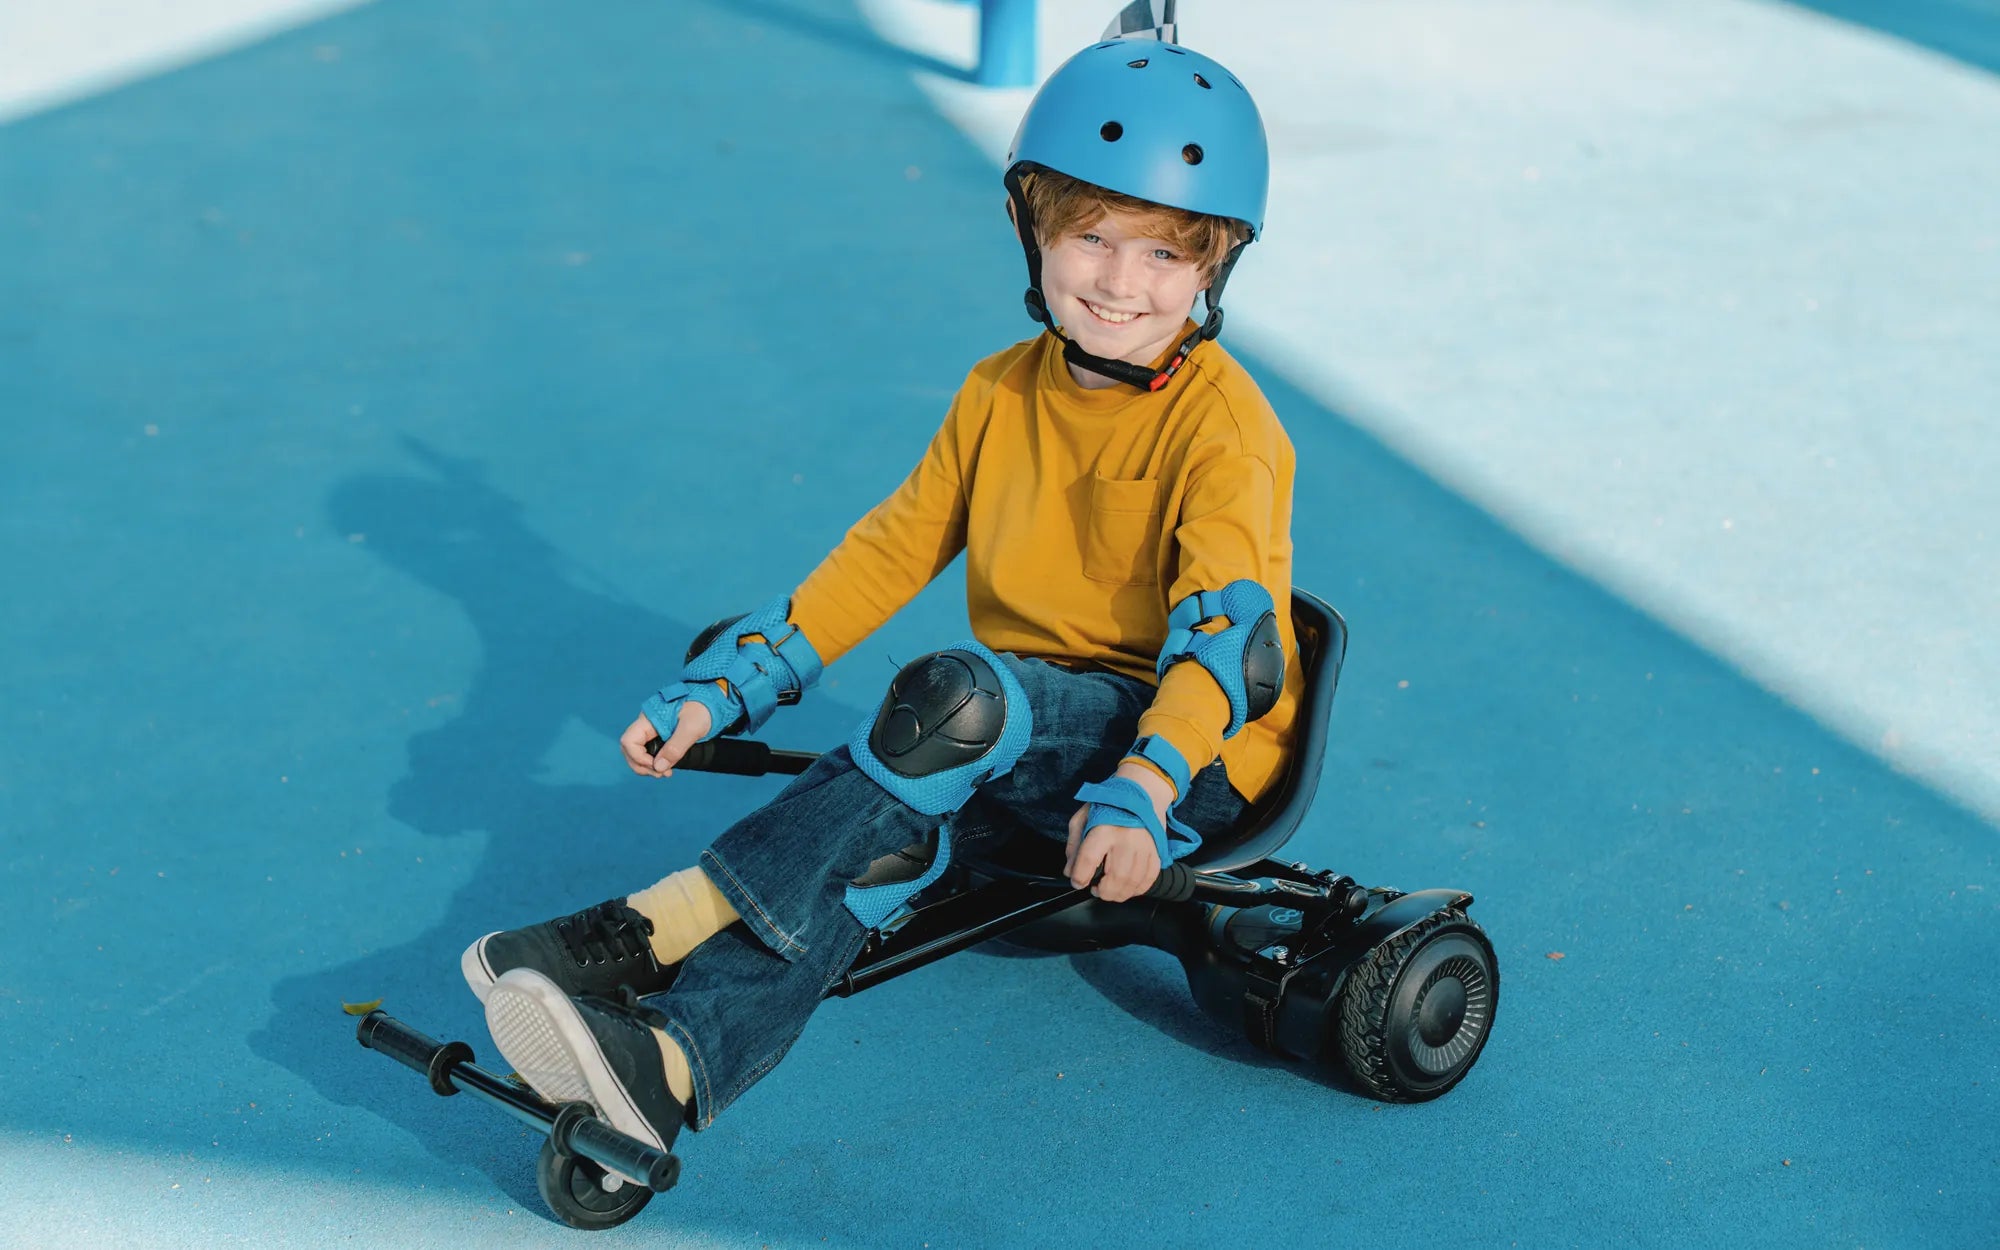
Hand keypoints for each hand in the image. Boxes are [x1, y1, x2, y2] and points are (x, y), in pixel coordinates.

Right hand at [619, 701, 712, 776]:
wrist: (713, 701)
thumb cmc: (702, 709)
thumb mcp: (691, 729)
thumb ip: (675, 748)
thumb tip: (659, 767)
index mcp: (648, 719)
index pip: (629, 741)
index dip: (638, 757)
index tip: (656, 766)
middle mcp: (646, 725)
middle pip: (630, 749)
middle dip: (641, 765)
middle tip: (660, 774)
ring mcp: (652, 731)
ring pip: (638, 752)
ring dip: (647, 766)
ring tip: (665, 773)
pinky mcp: (661, 736)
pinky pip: (650, 751)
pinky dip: (654, 762)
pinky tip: (666, 768)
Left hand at [1065, 760, 1174, 902]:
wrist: (1142, 793)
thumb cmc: (1109, 806)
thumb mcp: (1083, 818)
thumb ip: (1073, 846)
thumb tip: (1070, 872)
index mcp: (1104, 829)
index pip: (1089, 860)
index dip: (1080, 877)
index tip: (1078, 882)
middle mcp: (1126, 840)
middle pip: (1115, 878)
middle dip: (1102, 892)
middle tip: (1096, 889)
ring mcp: (1144, 847)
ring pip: (1132, 883)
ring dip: (1118, 894)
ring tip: (1109, 890)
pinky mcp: (1156, 852)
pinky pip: (1149, 879)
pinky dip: (1137, 889)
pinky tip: (1127, 886)